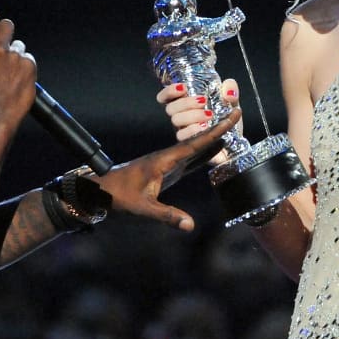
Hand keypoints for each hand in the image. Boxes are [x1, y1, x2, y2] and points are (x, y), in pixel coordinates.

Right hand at [0, 10, 36, 127]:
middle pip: (8, 25)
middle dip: (6, 31)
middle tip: (5, 42)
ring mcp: (16, 57)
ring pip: (19, 45)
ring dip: (16, 54)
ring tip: (11, 70)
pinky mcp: (30, 66)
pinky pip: (29, 59)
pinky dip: (25, 67)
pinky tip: (19, 78)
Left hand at [94, 108, 240, 231]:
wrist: (102, 191)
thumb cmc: (119, 196)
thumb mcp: (143, 208)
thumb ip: (167, 215)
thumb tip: (190, 225)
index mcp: (164, 160)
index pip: (195, 143)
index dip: (215, 131)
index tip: (230, 116)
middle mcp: (167, 157)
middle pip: (198, 140)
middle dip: (218, 127)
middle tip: (236, 113)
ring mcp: (167, 162)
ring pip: (195, 147)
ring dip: (213, 138)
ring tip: (231, 127)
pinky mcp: (166, 170)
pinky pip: (189, 158)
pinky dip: (204, 153)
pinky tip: (213, 151)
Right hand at [156, 78, 241, 162]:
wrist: (235, 141)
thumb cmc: (226, 119)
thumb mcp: (231, 102)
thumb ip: (230, 91)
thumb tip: (228, 88)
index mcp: (186, 103)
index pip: (166, 97)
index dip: (169, 91)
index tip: (183, 88)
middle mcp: (181, 116)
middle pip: (170, 108)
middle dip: (185, 102)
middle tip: (203, 100)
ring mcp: (183, 130)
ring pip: (176, 120)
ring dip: (191, 115)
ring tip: (209, 114)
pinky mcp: (188, 143)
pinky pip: (182, 136)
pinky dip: (193, 129)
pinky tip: (205, 127)